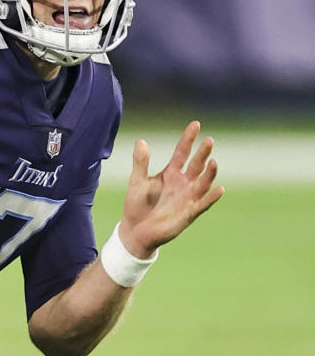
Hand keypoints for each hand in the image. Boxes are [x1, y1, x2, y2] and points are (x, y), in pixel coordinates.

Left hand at [119, 121, 224, 258]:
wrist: (135, 231)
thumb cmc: (137, 205)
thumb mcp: (137, 181)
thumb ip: (141, 162)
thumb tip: (141, 141)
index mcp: (171, 173)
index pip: (182, 152)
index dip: (188, 139)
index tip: (195, 124)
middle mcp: (183, 183)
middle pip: (196, 164)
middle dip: (202, 153)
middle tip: (208, 140)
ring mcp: (187, 197)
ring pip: (203, 182)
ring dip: (209, 173)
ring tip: (213, 162)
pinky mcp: (189, 213)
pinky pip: (203, 204)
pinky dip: (211, 197)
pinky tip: (219, 189)